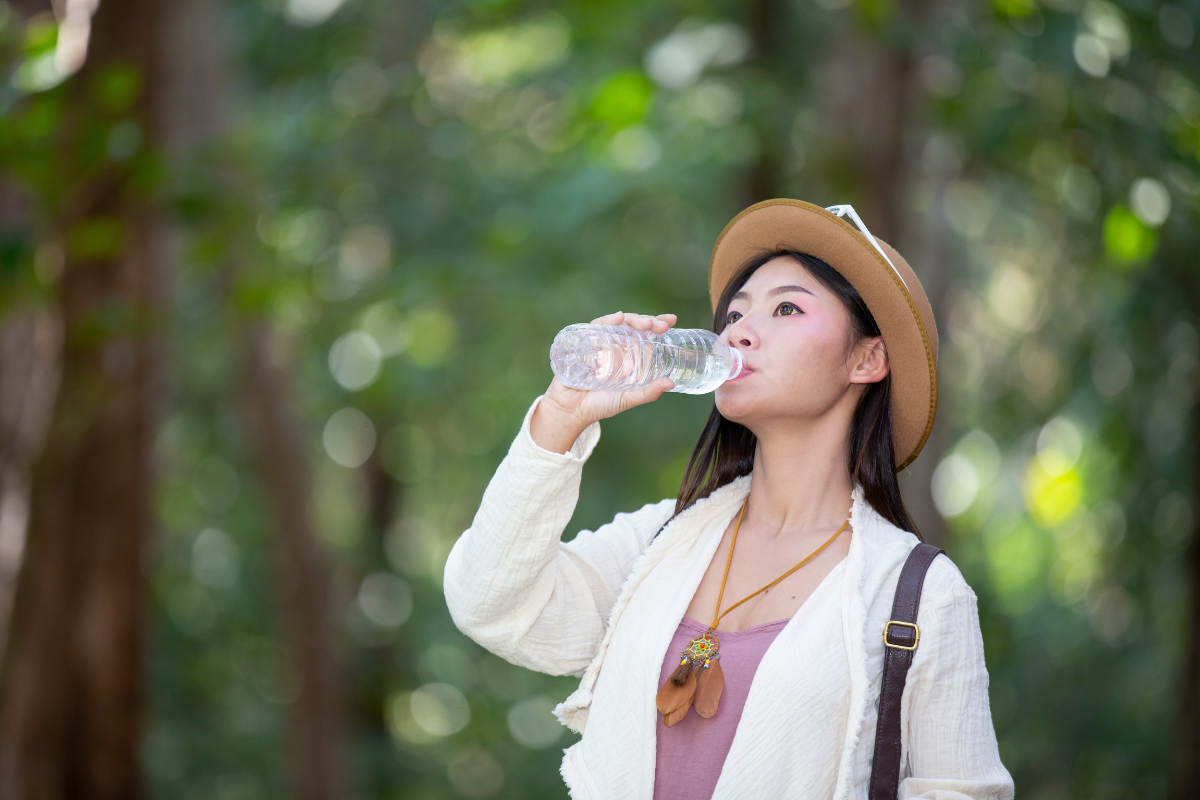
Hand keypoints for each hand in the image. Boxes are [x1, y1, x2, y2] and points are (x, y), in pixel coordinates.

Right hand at [530, 311, 677, 453]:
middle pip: (633, 326)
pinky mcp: (584, 342)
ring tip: (645, 323)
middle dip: (648, 321)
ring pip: (618, 323)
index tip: (671, 321)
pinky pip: (596, 327)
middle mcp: (616, 346)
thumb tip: (671, 383)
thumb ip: (648, 393)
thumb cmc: (599, 405)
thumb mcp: (627, 399)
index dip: (657, 325)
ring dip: (632, 319)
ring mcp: (600, 343)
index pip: (645, 335)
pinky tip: (618, 318)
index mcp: (628, 356)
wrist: (570, 410)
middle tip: (660, 325)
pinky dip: (608, 321)